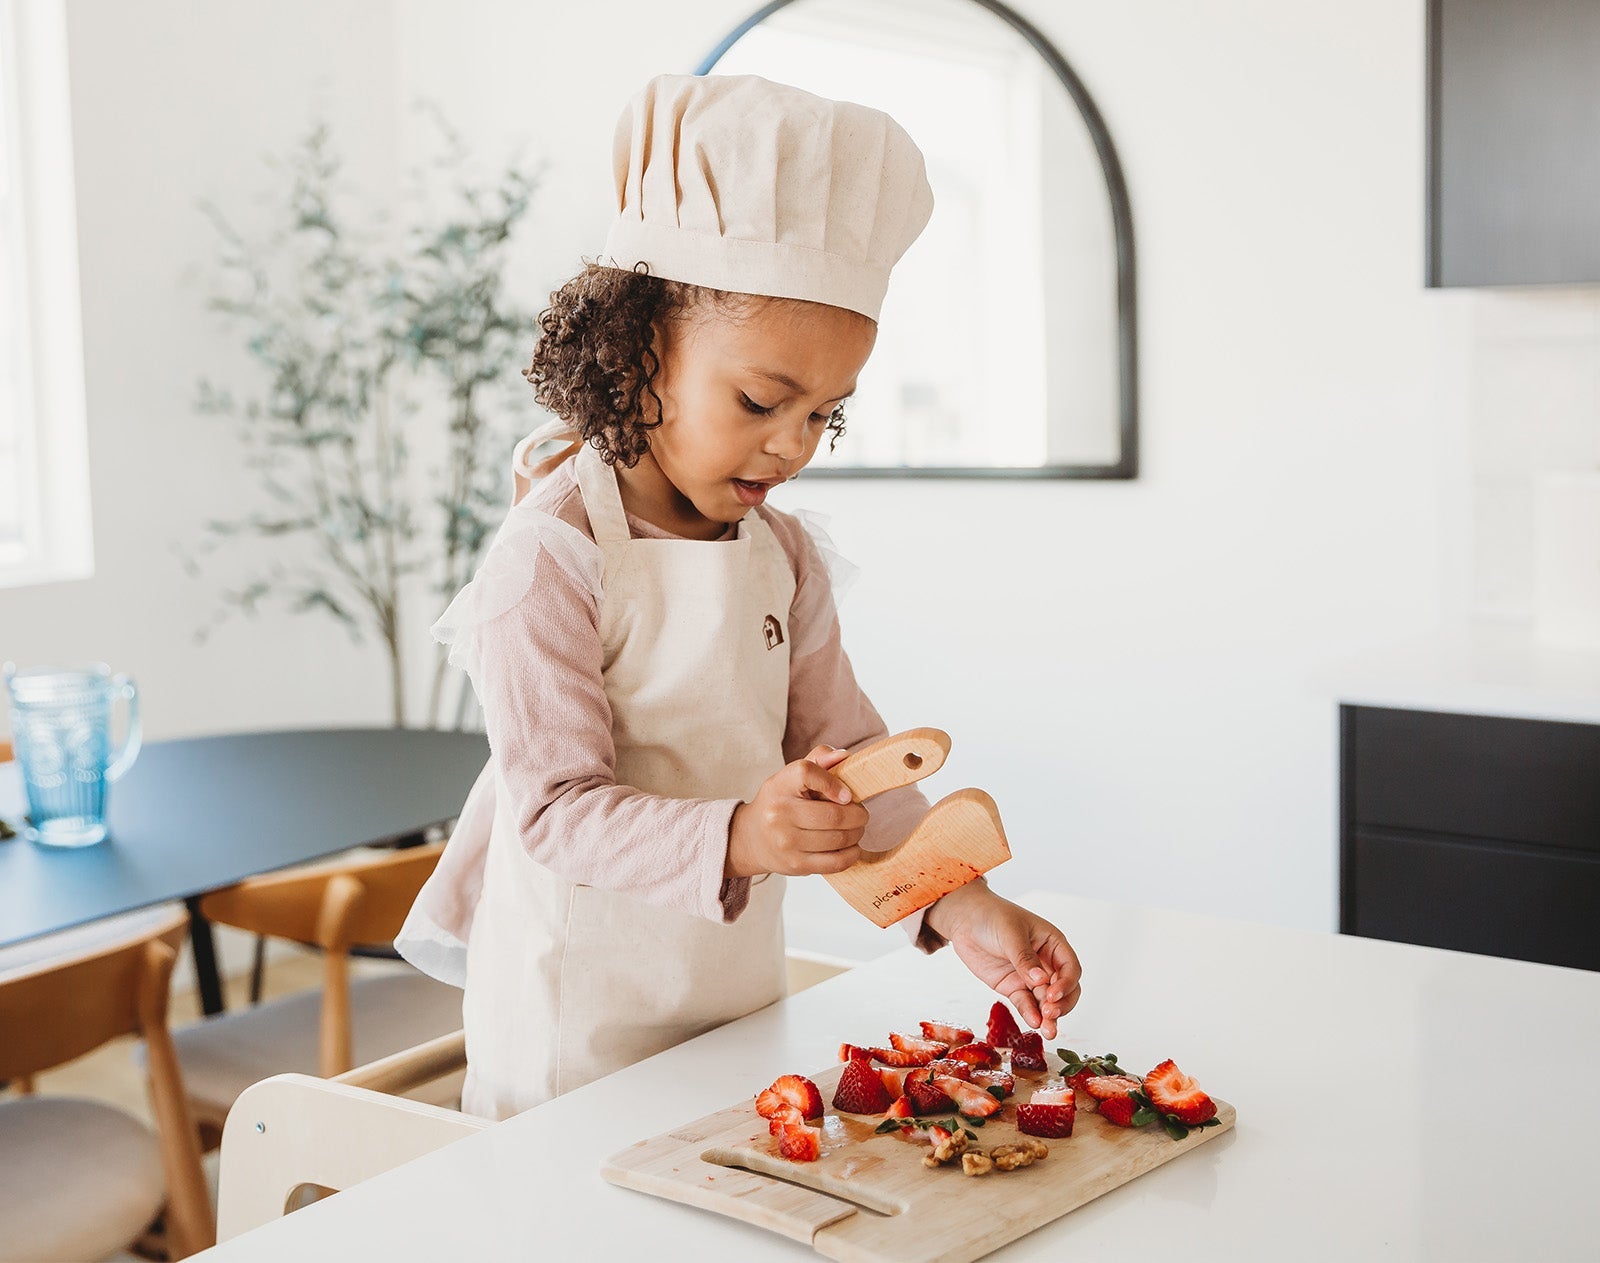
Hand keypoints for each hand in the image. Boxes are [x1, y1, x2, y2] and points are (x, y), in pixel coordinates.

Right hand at [726, 746, 868, 878]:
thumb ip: (819, 761)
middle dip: (858, 815)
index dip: (834, 782)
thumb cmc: (781, 802)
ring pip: (838, 839)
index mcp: (779, 785)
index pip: (807, 773)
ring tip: (856, 829)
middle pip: (833, 814)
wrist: (752, 838)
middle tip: (861, 814)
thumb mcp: (791, 777)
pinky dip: (852, 854)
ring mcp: (786, 842)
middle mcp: (779, 813)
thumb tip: (844, 756)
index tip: (847, 794)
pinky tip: (852, 847)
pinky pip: (835, 862)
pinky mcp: (796, 864)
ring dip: (857, 834)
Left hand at [925, 881, 1081, 1039]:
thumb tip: (1041, 980)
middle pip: (1064, 989)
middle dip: (1061, 1004)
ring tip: (1048, 1031)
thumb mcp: (1010, 933)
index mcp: (1053, 944)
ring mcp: (1029, 977)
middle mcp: (1046, 962)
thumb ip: (1024, 958)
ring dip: (1049, 1016)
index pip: (1070, 968)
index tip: (1053, 995)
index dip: (1066, 984)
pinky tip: (1034, 1023)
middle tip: (1050, 1014)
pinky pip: (1026, 1004)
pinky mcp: (1013, 987)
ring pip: (1046, 1001)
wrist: (964, 920)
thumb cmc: (992, 916)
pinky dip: (1031, 1014)